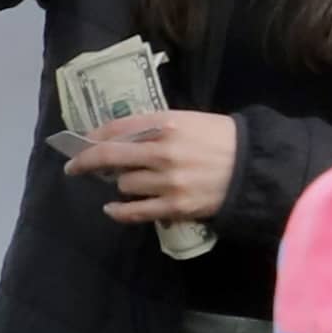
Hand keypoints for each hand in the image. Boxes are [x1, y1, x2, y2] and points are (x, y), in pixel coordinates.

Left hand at [63, 111, 237, 226]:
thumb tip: (119, 137)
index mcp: (167, 124)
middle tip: (74, 167)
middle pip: (109, 156)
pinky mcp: (174, 206)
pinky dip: (118, 211)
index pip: (117, 128)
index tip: (82, 143)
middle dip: (86, 161)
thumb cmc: (223, 140)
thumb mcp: (191, 121)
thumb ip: (156, 127)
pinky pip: (134, 211)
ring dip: (120, 184)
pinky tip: (112, 209)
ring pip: (123, 184)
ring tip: (130, 182)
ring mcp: (168, 180)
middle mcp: (163, 151)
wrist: (257, 168)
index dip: (94, 136)